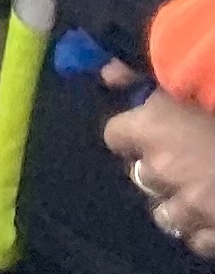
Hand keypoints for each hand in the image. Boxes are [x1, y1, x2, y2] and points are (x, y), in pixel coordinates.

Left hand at [105, 85, 214, 254]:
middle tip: (186, 162)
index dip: (132, 134)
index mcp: (153, 129)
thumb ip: (148, 78)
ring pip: (165, 215)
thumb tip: (109, 73)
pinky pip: (197, 241)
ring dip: (179, 205)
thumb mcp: (190, 84)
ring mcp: (192, 207)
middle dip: (159, 170)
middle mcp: (164, 170)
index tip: (150, 131)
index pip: (115, 136)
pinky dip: (204, 231)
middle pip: (142, 176)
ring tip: (201, 193)